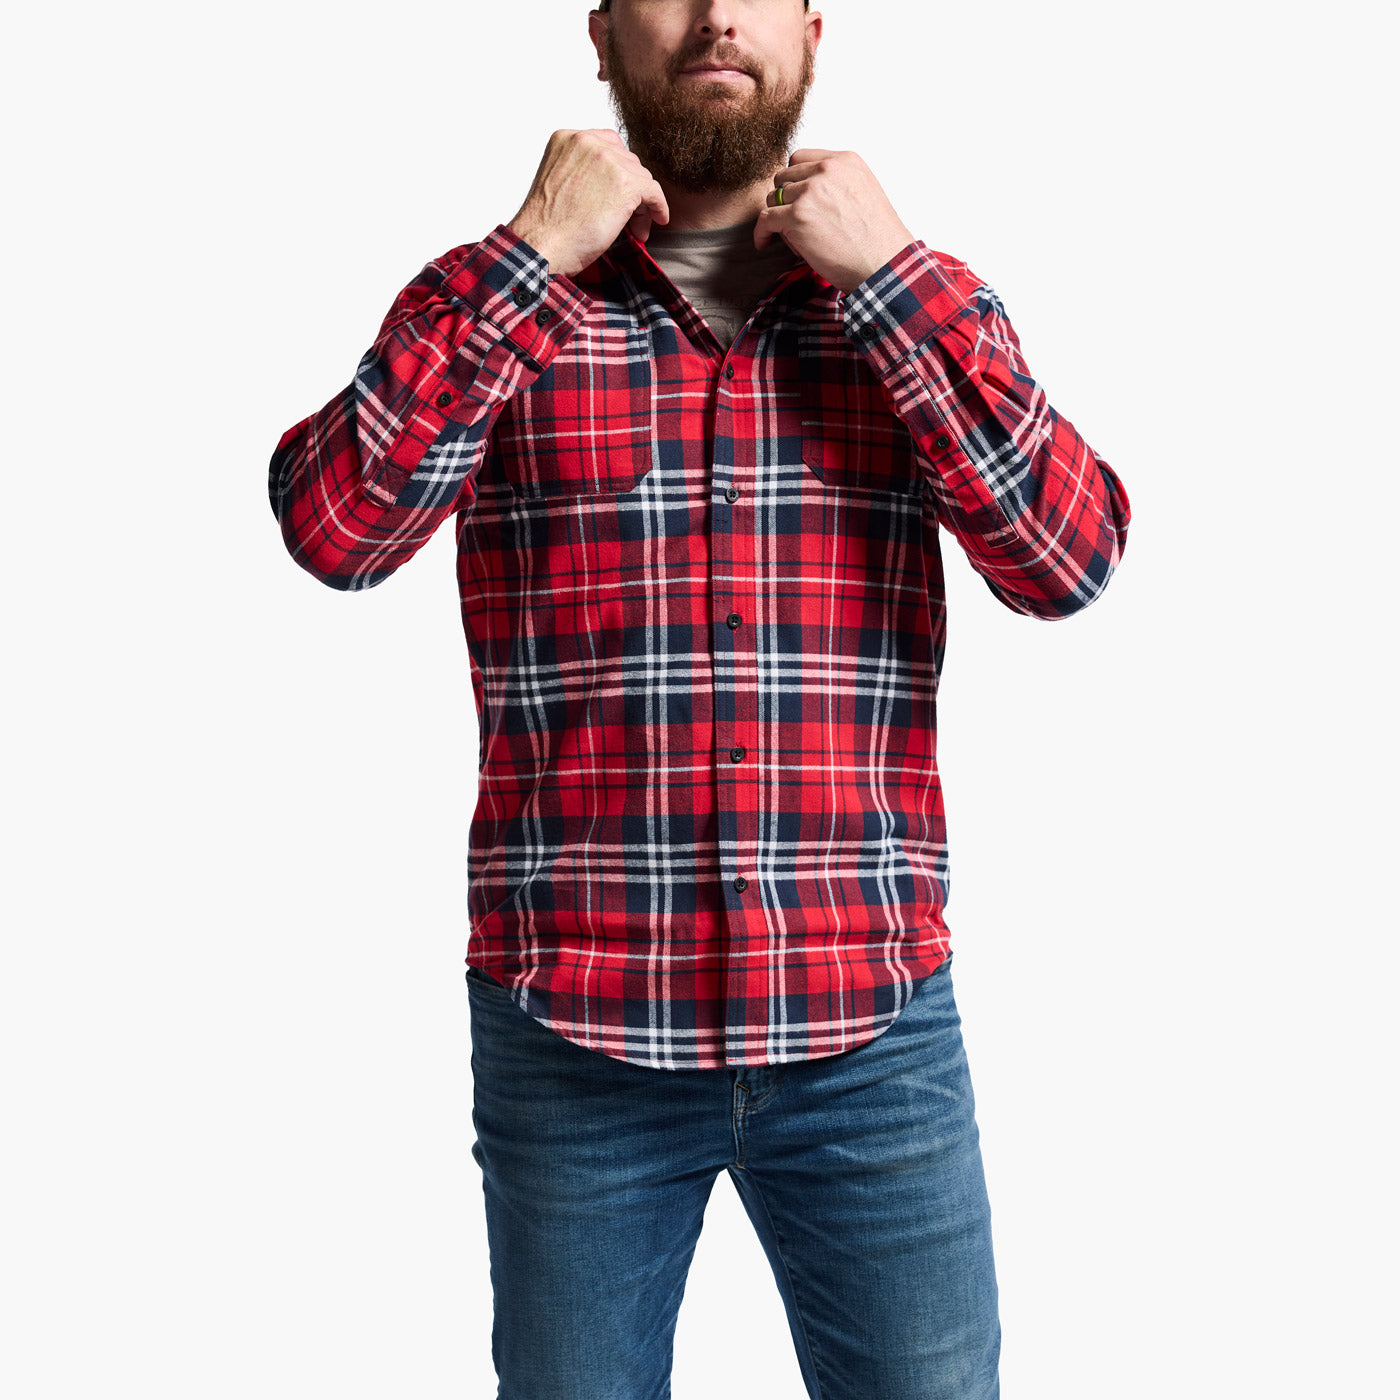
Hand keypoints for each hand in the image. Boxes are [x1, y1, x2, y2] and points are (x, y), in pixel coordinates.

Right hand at [507, 129, 669, 279]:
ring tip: (632, 229)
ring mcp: (608, 160)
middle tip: (627, 217)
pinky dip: (658, 207)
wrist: (541, 247)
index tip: (617, 193)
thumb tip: (614, 182)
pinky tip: (657, 219)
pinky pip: (654, 191)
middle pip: (627, 161)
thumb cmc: (546, 227)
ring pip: (641, 177)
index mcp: (567, 138)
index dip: (618, 171)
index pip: (608, 145)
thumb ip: (583, 171)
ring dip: (640, 204)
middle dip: (630, 189)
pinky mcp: (626, 183)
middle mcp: (588, 142)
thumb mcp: (559, 182)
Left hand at [755, 148, 915, 294]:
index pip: (800, 159)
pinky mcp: (797, 216)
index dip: (794, 181)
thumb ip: (837, 183)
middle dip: (785, 200)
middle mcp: (826, 171)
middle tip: (795, 223)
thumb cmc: (877, 240)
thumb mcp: (864, 192)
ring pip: (773, 198)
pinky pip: (765, 218)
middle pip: (783, 177)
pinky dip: (762, 232)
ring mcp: (810, 192)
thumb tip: (807, 191)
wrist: (884, 264)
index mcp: (844, 161)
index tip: (795, 199)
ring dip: (778, 218)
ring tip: (795, 238)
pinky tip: (764, 242)